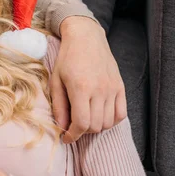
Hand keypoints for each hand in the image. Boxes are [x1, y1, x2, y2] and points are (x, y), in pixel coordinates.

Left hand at [53, 17, 126, 143]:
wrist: (86, 38)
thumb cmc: (67, 58)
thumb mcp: (56, 80)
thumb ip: (59, 105)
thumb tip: (61, 127)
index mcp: (81, 88)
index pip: (82, 123)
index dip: (73, 135)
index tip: (66, 138)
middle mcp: (100, 90)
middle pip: (95, 126)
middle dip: (82, 131)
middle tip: (73, 126)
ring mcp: (112, 89)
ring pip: (108, 123)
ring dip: (96, 127)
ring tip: (85, 119)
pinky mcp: (120, 87)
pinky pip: (121, 114)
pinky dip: (110, 121)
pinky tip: (99, 116)